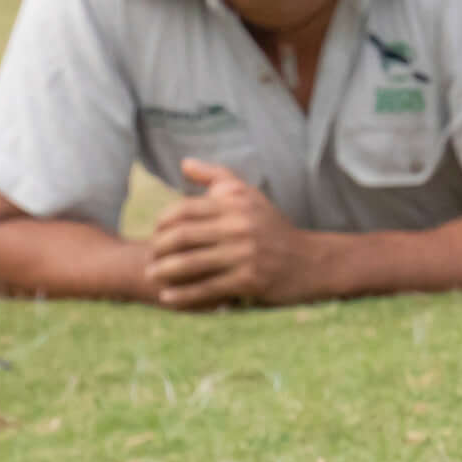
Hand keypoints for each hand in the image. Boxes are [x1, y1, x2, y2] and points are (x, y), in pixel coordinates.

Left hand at [146, 161, 322, 309]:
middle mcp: (240, 227)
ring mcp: (245, 255)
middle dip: (158, 249)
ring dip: (164, 273)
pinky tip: (168, 298)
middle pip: (181, 237)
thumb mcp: (250, 196)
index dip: (162, 222)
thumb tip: (185, 163)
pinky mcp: (249, 281)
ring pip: (188, 264)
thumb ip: (217, 177)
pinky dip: (182, 296)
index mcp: (237, 205)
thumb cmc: (272, 228)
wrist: (310, 262)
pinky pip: (205, 290)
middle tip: (151, 257)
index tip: (156, 232)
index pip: (184, 209)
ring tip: (153, 276)